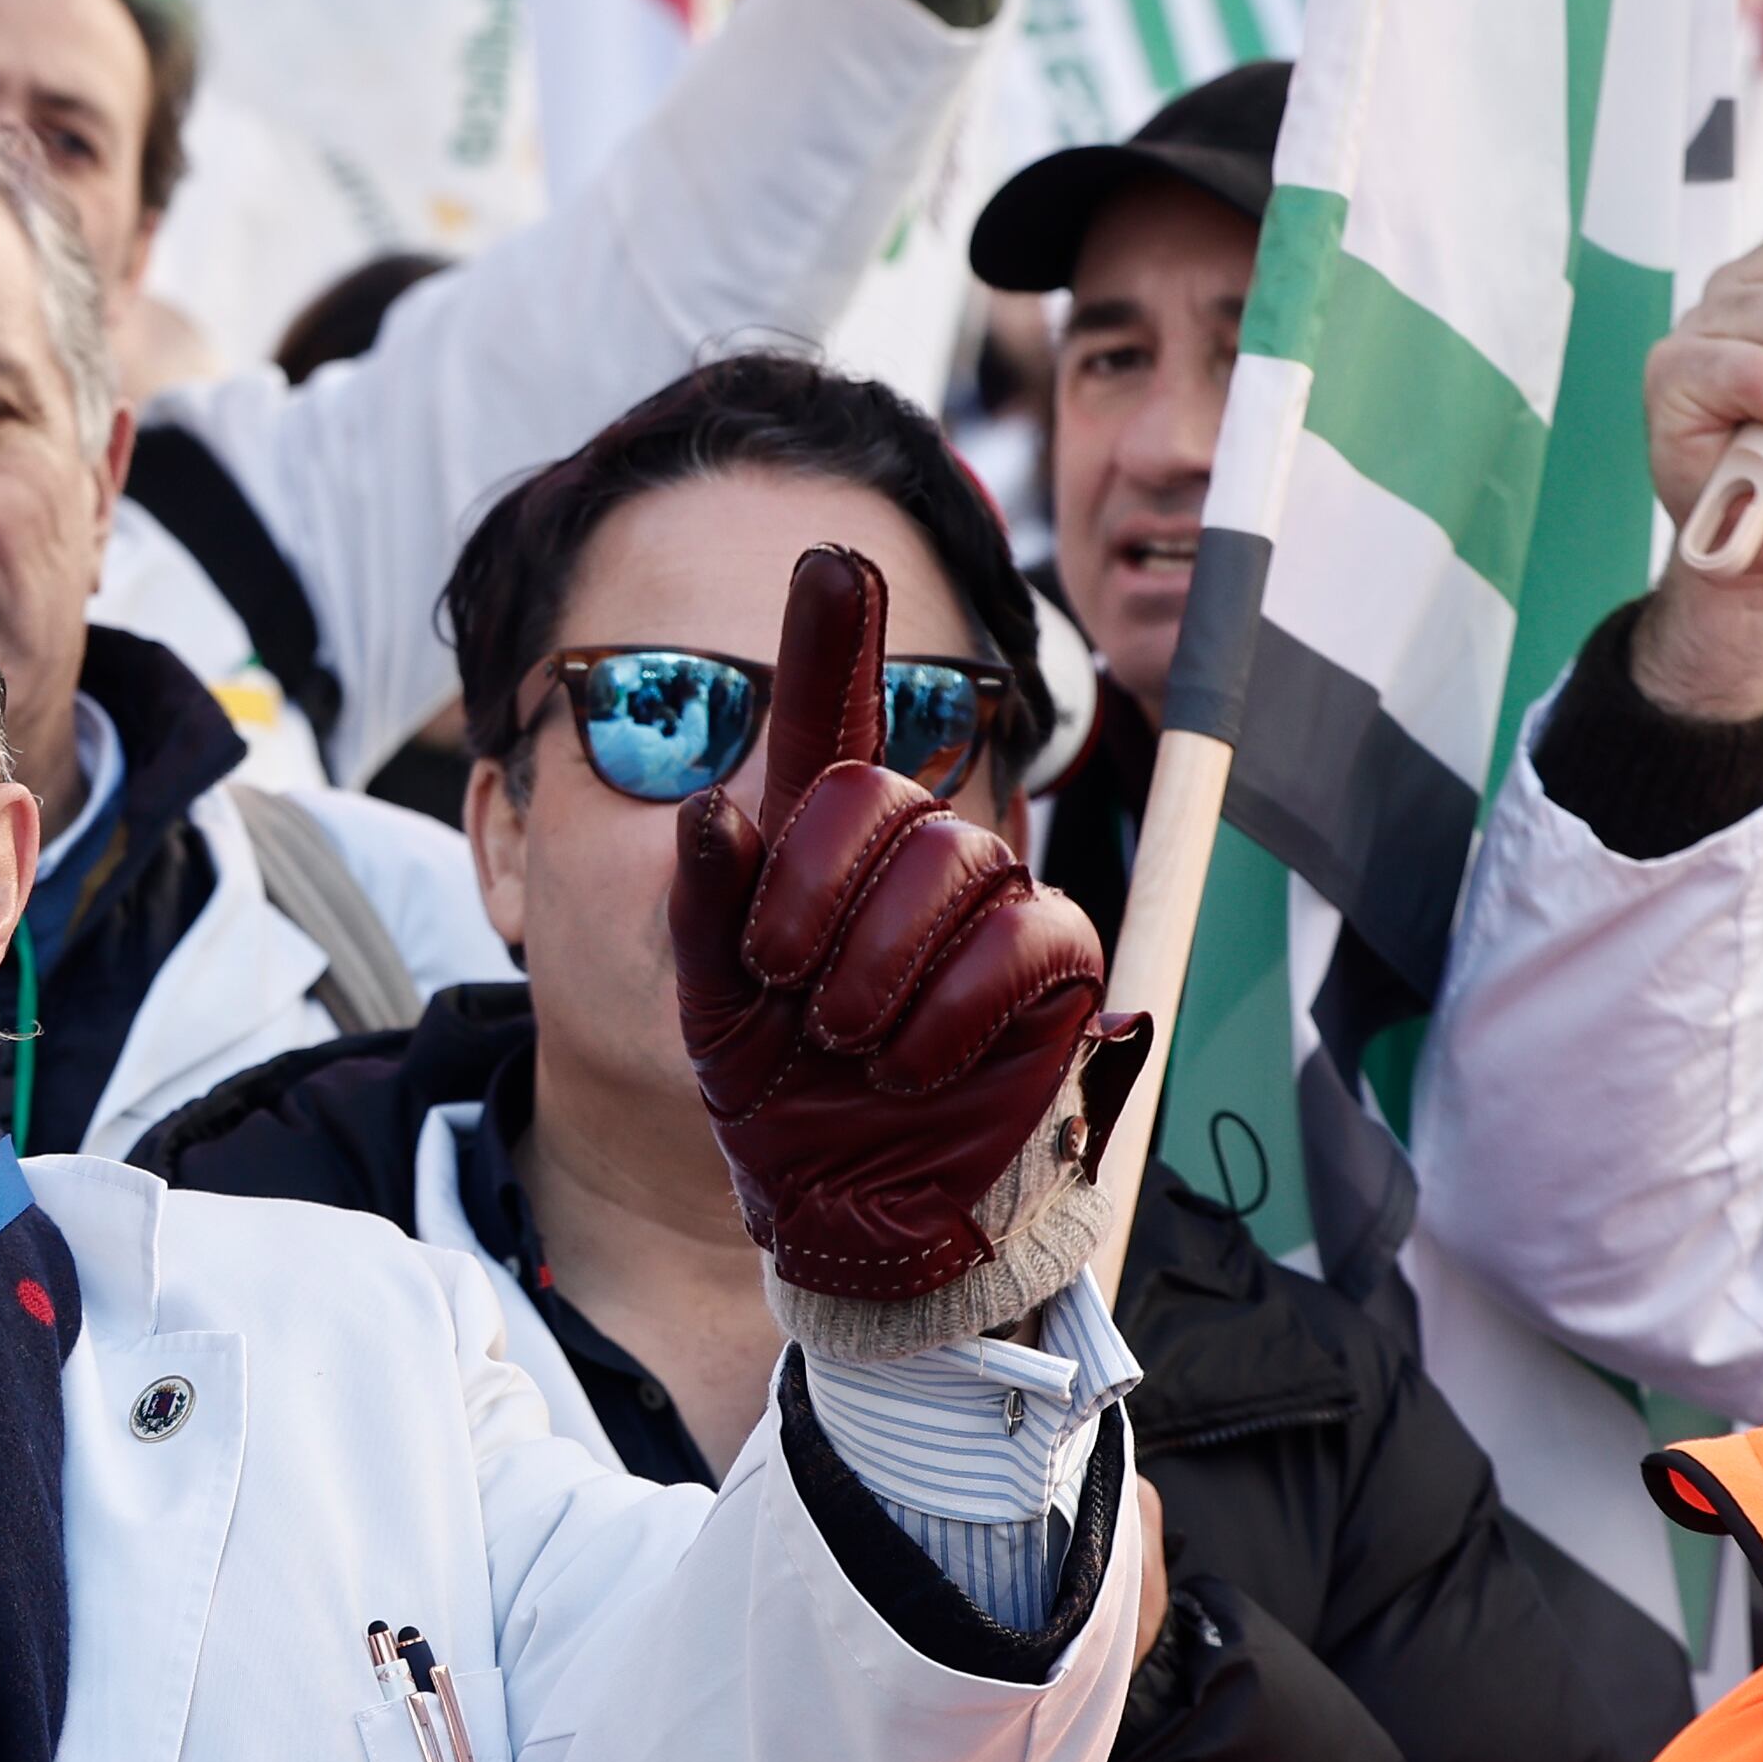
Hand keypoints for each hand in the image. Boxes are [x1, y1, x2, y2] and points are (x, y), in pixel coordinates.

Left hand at [672, 544, 1131, 1338]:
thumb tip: (711, 809)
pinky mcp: (1055, 965)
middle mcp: (907, 849)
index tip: (831, 556)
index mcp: (813, 842)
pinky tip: (914, 1061)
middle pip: (873, 795)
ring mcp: (987, 900)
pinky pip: (1023, 938)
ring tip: (848, 1039)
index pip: (827, 718)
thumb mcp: (709, 1001)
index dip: (832, 636)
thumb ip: (707, 902)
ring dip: (879, 963)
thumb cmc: (776, 1094)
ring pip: (950, 861)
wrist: (844, 1205)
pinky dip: (954, 1006)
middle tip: (791, 989)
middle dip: (814, 896)